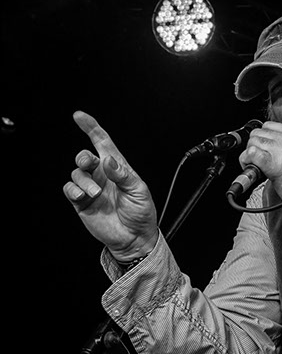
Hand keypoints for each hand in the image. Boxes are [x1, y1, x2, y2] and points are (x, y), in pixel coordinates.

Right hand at [63, 111, 157, 260]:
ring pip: (77, 173)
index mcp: (118, 168)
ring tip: (96, 193)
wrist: (134, 237)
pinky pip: (70, 189)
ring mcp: (91, 188)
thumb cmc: (141, 212)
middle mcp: (102, 175)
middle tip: (90, 163)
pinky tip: (82, 196)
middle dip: (84, 157)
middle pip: (84, 156)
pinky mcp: (81, 202)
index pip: (103, 143)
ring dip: (84, 181)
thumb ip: (123, 175)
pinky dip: (73, 190)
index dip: (91, 128)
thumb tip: (108, 161)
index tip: (79, 116)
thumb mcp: (139, 191)